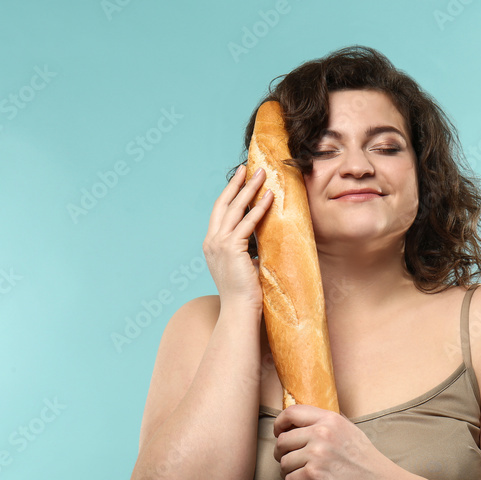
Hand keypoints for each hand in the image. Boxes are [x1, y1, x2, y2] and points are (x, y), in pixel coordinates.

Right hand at [203, 165, 272, 308]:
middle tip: (248, 167)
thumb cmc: (246, 294)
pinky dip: (259, 208)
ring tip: (262, 175)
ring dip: (250, 189)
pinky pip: (248, 223)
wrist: (240, 311)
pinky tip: (269, 197)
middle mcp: (212, 241)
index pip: (220, 212)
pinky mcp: (232, 249)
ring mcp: (219, 244)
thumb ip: (248, 251)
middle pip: (224, 204)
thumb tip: (262, 242)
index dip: (230, 194)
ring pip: (235, 209)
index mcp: (212, 245)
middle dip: (237, 184)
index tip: (240, 178)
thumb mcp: (244, 266)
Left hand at [272, 404, 400, 479]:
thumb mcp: (348, 430)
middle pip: (283, 440)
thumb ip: (327, 424)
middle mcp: (321, 433)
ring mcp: (317, 454)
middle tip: (288, 461)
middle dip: (281, 453)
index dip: (280, 423)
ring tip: (297, 477)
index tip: (279, 433)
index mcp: (329, 419)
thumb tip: (302, 421)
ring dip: (287, 472)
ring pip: (284, 462)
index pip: (292, 412)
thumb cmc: (365, 459)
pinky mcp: (315, 475)